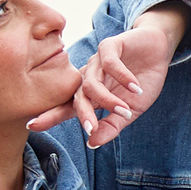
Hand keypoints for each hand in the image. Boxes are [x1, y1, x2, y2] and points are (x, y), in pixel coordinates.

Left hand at [27, 5, 189, 146]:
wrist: (158, 50)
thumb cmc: (141, 80)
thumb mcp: (130, 110)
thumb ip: (112, 126)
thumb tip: (92, 143)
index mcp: (91, 93)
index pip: (68, 107)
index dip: (51, 116)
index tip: (32, 126)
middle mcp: (89, 76)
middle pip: (77, 97)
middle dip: (83, 114)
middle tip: (89, 128)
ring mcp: (97, 61)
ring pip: (92, 82)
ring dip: (108, 99)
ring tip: (124, 110)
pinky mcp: (110, 46)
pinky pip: (110, 63)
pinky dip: (122, 76)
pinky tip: (134, 88)